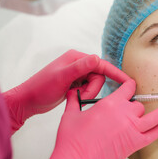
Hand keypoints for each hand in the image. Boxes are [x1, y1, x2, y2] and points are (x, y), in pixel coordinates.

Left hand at [3, 49, 127, 133]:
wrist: (29, 100)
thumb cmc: (41, 88)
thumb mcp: (62, 77)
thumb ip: (80, 67)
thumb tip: (97, 58)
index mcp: (76, 58)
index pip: (101, 64)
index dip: (115, 73)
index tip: (128, 82)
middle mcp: (78, 64)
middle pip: (99, 76)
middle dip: (92, 88)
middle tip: (79, 95)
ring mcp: (77, 74)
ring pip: (95, 84)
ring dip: (87, 93)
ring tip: (73, 96)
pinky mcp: (76, 84)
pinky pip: (89, 89)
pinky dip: (84, 95)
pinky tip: (73, 96)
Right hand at [34, 79, 157, 158]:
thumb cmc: (71, 139)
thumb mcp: (71, 114)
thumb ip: (76, 99)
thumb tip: (75, 91)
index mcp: (110, 103)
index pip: (128, 87)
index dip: (130, 86)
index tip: (132, 87)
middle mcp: (124, 114)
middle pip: (139, 104)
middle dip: (136, 106)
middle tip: (133, 110)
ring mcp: (131, 129)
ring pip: (154, 117)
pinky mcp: (134, 144)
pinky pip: (152, 135)